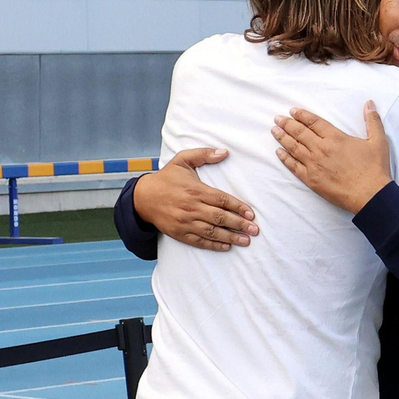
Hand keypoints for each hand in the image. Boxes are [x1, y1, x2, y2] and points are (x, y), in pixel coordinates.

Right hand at [133, 148, 258, 251]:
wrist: (143, 198)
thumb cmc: (166, 178)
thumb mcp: (182, 160)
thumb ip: (203, 154)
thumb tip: (224, 152)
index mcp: (196, 190)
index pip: (222, 200)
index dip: (238, 207)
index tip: (251, 213)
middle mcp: (192, 207)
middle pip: (220, 217)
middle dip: (239, 224)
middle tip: (255, 230)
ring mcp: (185, 222)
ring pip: (212, 231)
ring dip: (230, 237)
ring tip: (246, 241)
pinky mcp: (180, 233)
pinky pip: (199, 241)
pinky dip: (213, 245)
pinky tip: (226, 246)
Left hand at [273, 103, 392, 213]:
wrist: (370, 195)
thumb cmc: (374, 169)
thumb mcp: (378, 141)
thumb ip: (372, 120)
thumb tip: (369, 103)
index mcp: (335, 138)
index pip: (314, 122)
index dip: (302, 115)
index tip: (293, 111)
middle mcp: (321, 149)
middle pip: (300, 132)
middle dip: (287, 124)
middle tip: (278, 118)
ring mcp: (314, 164)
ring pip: (294, 148)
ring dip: (282, 138)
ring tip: (274, 130)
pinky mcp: (311, 179)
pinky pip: (294, 166)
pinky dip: (285, 158)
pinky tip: (278, 152)